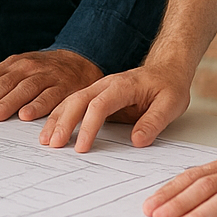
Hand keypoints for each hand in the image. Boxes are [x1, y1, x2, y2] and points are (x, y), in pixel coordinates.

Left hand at [0, 48, 99, 121]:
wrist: (81, 61)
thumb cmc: (44, 70)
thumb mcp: (20, 70)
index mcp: (13, 64)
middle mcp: (28, 68)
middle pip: (3, 84)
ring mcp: (46, 76)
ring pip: (24, 89)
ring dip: (7, 103)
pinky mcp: (65, 87)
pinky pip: (50, 96)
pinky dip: (37, 105)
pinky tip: (27, 115)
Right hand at [38, 62, 190, 151]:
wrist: (166, 69)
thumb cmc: (168, 86)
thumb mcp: (171, 104)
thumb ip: (154, 122)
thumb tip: (137, 141)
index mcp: (122, 86)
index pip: (99, 105)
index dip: (88, 127)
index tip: (82, 148)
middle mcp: (105, 84)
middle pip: (77, 101)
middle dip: (63, 122)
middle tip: (54, 144)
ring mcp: (98, 88)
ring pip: (71, 101)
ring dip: (57, 119)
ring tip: (46, 140)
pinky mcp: (96, 95)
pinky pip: (73, 103)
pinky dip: (59, 115)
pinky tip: (51, 129)